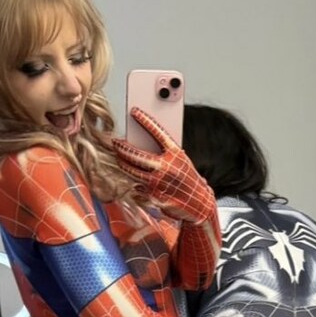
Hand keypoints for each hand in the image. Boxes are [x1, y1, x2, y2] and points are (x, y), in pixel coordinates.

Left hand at [111, 108, 215, 223]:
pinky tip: (133, 179)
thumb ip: (166, 153)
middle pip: (136, 155)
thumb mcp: (182, 162)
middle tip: (115, 143)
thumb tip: (144, 144)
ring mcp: (158, 183)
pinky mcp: (153, 196)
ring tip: (119, 159)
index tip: (134, 111)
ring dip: (123, 164)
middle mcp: (166, 167)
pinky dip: (134, 182)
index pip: (158, 132)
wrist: (200, 205)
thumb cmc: (189, 180)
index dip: (145, 120)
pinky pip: (137, 187)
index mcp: (175, 154)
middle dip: (122, 148)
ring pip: (132, 171)